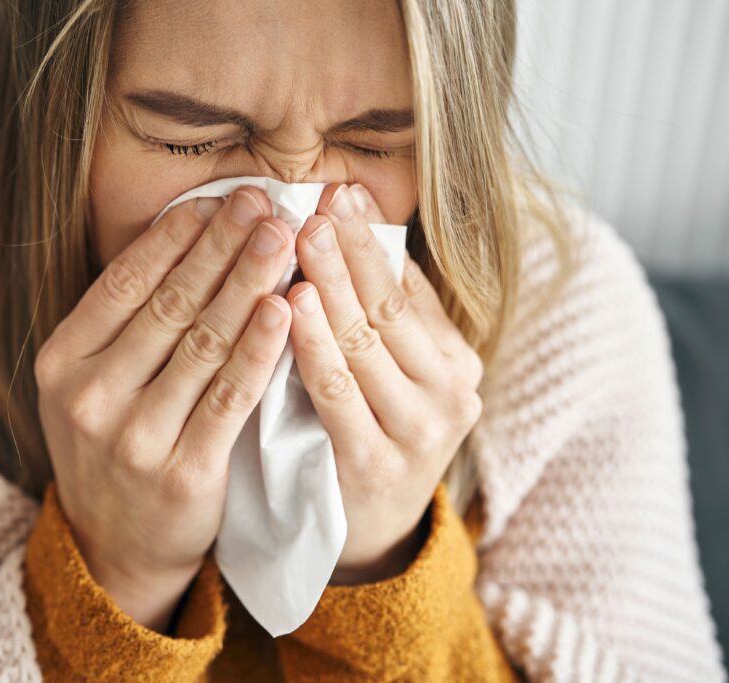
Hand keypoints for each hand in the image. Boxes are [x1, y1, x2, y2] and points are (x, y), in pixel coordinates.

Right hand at [34, 186, 296, 630]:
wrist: (118, 547)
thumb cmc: (115, 446)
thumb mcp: (91, 383)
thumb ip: (125, 323)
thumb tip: (188, 236)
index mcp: (62, 361)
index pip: (124, 283)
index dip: (175, 236)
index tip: (218, 199)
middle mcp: (88, 396)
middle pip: (167, 304)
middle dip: (220, 247)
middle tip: (263, 202)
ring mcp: (133, 438)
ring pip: (202, 343)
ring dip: (246, 284)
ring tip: (281, 239)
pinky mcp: (183, 474)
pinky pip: (229, 398)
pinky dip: (259, 350)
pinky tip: (283, 308)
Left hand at [287, 182, 483, 584]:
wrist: (366, 532)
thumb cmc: (368, 435)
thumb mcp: (388, 375)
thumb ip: (375, 317)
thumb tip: (344, 230)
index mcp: (455, 361)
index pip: (410, 287)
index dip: (373, 239)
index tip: (341, 193)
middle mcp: (449, 392)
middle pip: (390, 308)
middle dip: (351, 251)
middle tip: (317, 201)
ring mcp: (419, 431)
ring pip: (367, 343)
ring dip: (333, 285)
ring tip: (302, 236)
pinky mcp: (377, 465)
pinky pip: (339, 393)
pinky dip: (314, 346)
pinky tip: (292, 306)